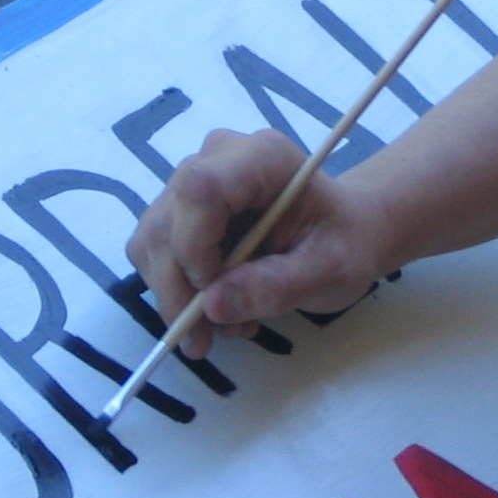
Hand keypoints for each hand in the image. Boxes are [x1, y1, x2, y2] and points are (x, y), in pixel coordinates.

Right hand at [126, 128, 394, 357]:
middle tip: (208, 340)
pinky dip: (178, 291)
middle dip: (179, 290)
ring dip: (177, 297)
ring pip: (152, 242)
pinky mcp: (180, 209)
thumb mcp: (330, 270)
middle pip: (166, 222)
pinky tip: (219, 309)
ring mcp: (193, 181)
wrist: (344, 231)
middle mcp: (217, 159)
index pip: (200, 190)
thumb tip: (212, 306)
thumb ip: (277, 285)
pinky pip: (156, 253)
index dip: (194, 247)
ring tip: (229, 326)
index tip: (215, 296)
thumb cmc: (345, 241)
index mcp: (262, 158)